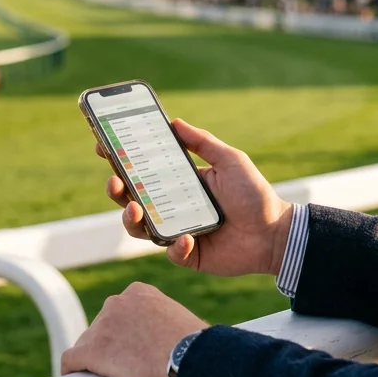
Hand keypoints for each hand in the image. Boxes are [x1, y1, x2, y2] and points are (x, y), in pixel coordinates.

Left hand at [60, 282, 207, 376]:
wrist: (190, 358)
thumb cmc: (198, 346)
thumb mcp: (183, 321)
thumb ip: (171, 324)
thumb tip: (180, 342)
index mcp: (139, 293)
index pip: (120, 313)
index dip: (123, 334)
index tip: (131, 351)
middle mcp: (116, 303)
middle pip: (102, 328)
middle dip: (110, 347)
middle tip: (124, 370)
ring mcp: (101, 326)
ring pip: (87, 345)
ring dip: (95, 362)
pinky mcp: (91, 350)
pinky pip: (71, 360)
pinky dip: (71, 371)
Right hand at [97, 119, 292, 276]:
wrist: (274, 233)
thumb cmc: (254, 194)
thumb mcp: (230, 160)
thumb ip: (203, 142)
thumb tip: (174, 121)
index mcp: (178, 182)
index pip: (141, 170)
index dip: (120, 160)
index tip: (103, 146)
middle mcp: (171, 206)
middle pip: (131, 199)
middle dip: (116, 190)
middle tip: (113, 181)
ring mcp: (176, 231)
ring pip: (140, 228)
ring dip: (131, 219)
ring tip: (135, 209)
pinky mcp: (187, 254)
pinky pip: (171, 252)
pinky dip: (176, 246)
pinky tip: (187, 239)